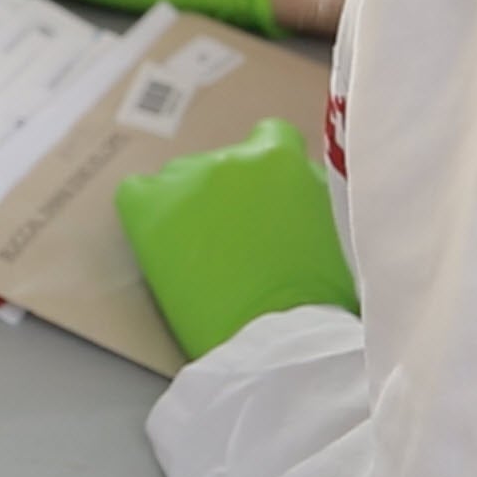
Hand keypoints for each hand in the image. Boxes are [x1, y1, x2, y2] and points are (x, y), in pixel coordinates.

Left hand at [114, 118, 358, 361]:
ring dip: (192, 206)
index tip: (271, 197)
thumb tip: (301, 181)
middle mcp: (230, 158)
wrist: (283, 338)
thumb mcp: (340, 224)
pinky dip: (147, 212)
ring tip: (206, 253)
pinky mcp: (148, 209)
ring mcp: (185, 181)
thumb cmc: (325, 296)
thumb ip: (316, 191)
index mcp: (281, 156)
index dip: (271, 171)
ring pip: (181, 180)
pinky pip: (136, 194)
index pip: (272, 138)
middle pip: (225, 165)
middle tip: (242, 239)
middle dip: (232, 193)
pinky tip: (162, 241)